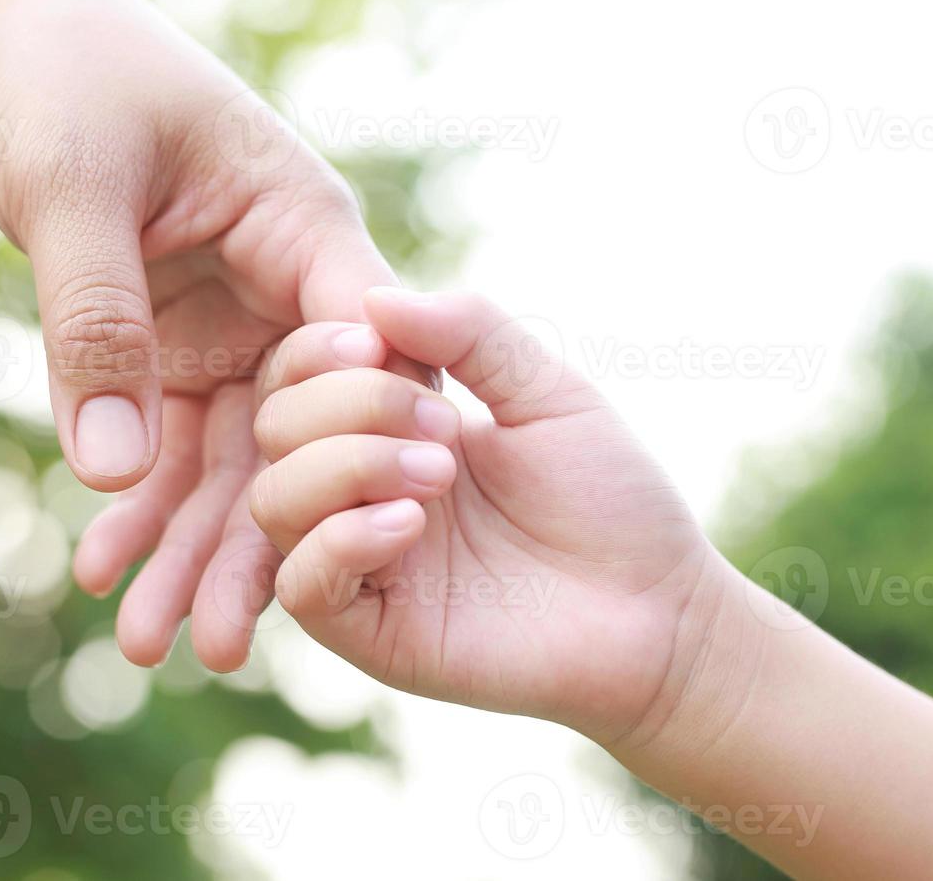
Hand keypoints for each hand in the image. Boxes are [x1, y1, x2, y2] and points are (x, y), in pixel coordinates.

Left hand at [0, 0, 397, 669]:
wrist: (23, 49)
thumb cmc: (68, 84)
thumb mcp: (73, 191)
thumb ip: (100, 322)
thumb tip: (120, 472)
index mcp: (302, 229)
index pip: (364, 350)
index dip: (361, 450)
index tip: (348, 552)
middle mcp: (283, 291)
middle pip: (294, 433)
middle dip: (256, 540)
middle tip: (223, 647)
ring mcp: (233, 326)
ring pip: (229, 455)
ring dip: (188, 548)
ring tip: (148, 644)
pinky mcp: (176, 348)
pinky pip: (163, 439)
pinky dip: (135, 502)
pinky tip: (104, 567)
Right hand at [249, 288, 742, 743]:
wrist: (658, 611)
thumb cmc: (609, 499)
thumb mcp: (547, 391)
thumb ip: (471, 334)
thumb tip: (376, 300)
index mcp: (388, 428)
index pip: (297, 375)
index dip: (322, 350)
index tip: (386, 345)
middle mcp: (358, 492)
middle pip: (276, 427)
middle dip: (350, 405)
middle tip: (445, 428)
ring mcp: (359, 561)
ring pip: (274, 501)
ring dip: (346, 466)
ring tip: (438, 474)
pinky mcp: (370, 632)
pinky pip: (303, 584)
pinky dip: (342, 540)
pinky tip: (411, 524)